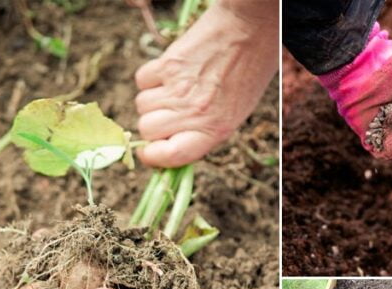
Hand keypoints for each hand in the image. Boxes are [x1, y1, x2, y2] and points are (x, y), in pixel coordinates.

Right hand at [133, 0, 277, 167]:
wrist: (250, 28)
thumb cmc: (248, 72)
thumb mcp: (234, 113)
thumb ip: (203, 132)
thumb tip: (169, 146)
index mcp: (214, 129)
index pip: (171, 155)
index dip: (153, 156)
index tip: (149, 152)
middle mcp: (194, 112)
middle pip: (147, 129)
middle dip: (152, 124)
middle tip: (166, 113)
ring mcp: (178, 87)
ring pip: (141, 105)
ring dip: (152, 99)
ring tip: (173, 88)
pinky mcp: (168, 64)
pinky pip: (142, 80)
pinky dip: (150, 78)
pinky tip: (168, 73)